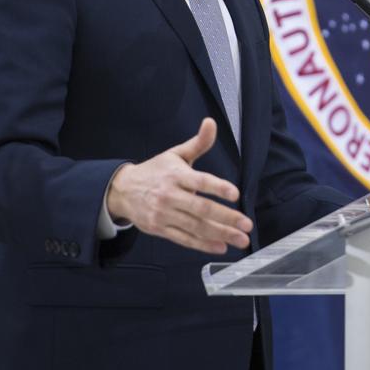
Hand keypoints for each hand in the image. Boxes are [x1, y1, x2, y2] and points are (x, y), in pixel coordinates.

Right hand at [106, 118, 252, 253]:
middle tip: (247, 224)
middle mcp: (170, 195)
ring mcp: (164, 214)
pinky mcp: (160, 229)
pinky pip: (184, 239)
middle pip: (201, 208)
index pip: (200, 181)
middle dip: (226, 218)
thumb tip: (211, 122)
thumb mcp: (175, 154)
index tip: (235, 194)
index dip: (218, 187)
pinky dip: (203, 245)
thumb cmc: (155, 171)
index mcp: (176, 175)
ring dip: (220, 234)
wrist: (122, 190)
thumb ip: (198, 143)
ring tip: (241, 239)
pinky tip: (220, 247)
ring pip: (195, 226)